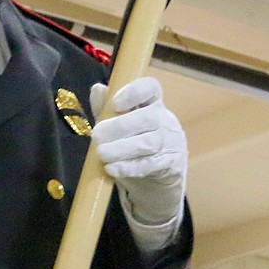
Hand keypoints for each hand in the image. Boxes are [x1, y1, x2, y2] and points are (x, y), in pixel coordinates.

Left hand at [90, 77, 185, 227]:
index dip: (134, 92)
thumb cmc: (133, 144)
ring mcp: (171, 142)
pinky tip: (111, 168)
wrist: (155, 179)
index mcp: (152, 103)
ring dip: (121, 148)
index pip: (150, 88)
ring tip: (101, 153)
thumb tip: (97, 89)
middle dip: (120, 126)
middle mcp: (165, 120)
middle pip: (148, 117)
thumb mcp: (118, 125)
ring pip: (149, 143)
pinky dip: (128, 167)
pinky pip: (149, 165)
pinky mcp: (171, 164)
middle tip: (96, 136)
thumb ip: (106, 109)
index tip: (115, 104)